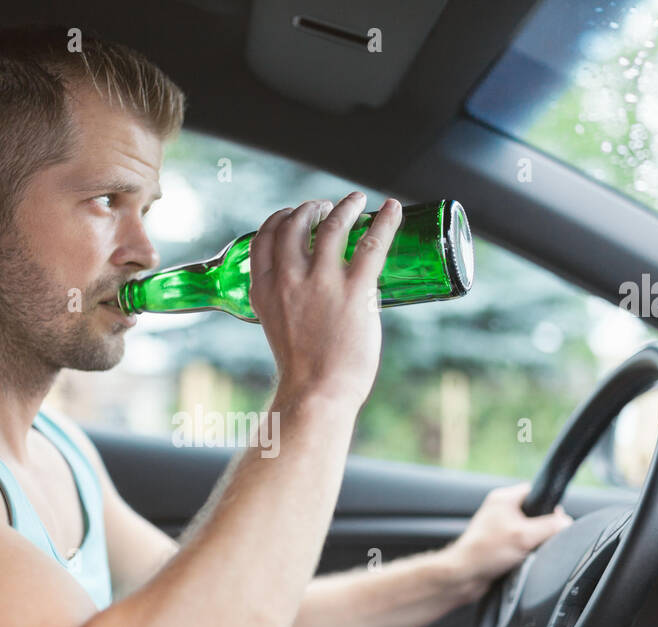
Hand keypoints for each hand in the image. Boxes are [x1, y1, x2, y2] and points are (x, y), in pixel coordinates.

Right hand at [248, 192, 402, 408]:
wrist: (317, 394)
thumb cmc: (303, 371)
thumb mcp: (277, 329)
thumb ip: (286, 304)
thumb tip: (311, 293)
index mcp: (264, 290)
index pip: (263, 239)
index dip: (279, 219)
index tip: (292, 214)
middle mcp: (288, 280)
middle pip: (295, 225)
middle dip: (310, 208)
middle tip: (326, 207)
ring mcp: (321, 282)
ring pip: (332, 226)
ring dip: (345, 207)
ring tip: (355, 200)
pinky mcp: (355, 289)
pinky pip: (372, 243)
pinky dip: (386, 221)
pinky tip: (394, 209)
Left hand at [447, 482, 572, 593]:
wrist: (464, 576)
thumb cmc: (485, 552)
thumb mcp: (525, 536)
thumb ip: (550, 527)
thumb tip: (567, 523)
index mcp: (503, 498)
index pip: (536, 492)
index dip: (549, 505)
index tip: (556, 519)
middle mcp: (499, 510)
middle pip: (535, 514)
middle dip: (541, 528)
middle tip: (538, 540)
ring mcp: (498, 528)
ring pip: (528, 531)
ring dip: (532, 542)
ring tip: (527, 552)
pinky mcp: (498, 545)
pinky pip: (520, 544)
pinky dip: (524, 552)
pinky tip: (521, 560)